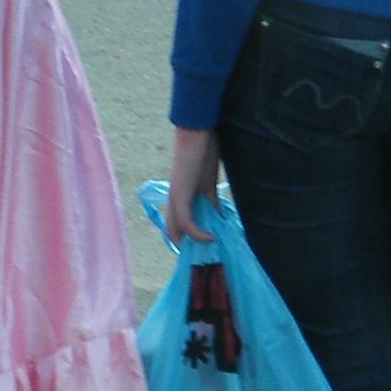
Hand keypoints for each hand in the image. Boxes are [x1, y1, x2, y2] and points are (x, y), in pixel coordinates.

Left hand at [164, 126, 220, 247]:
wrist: (198, 131)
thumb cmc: (204, 152)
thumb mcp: (208, 183)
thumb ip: (211, 201)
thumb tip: (219, 218)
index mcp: (180, 196)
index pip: (177, 226)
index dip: (187, 240)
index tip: (204, 251)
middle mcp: (173, 199)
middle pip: (172, 232)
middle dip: (186, 247)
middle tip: (204, 258)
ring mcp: (175, 197)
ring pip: (175, 230)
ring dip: (191, 244)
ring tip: (208, 252)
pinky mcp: (180, 193)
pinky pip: (186, 221)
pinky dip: (197, 233)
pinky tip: (211, 237)